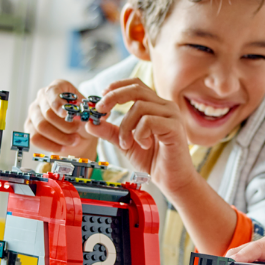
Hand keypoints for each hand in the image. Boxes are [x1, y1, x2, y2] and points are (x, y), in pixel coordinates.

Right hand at [25, 79, 97, 158]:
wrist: (79, 137)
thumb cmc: (83, 121)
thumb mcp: (91, 114)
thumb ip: (93, 111)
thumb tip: (97, 111)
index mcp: (58, 87)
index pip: (53, 91)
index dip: (58, 103)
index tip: (66, 114)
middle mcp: (43, 97)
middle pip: (48, 112)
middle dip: (64, 125)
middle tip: (77, 132)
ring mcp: (34, 112)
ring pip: (41, 126)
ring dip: (59, 137)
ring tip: (73, 141)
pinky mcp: (30, 127)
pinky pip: (35, 137)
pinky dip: (50, 145)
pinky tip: (63, 147)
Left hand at [86, 79, 196, 195]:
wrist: (171, 179)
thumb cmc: (153, 160)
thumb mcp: (125, 143)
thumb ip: (110, 132)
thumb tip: (89, 123)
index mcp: (155, 106)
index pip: (136, 85)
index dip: (117, 87)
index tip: (101, 97)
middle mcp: (165, 106)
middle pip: (136, 89)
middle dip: (114, 97)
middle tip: (101, 111)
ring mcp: (172, 115)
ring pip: (139, 107)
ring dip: (126, 127)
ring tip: (127, 144)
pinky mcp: (175, 127)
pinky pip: (149, 121)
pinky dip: (139, 134)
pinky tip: (144, 145)